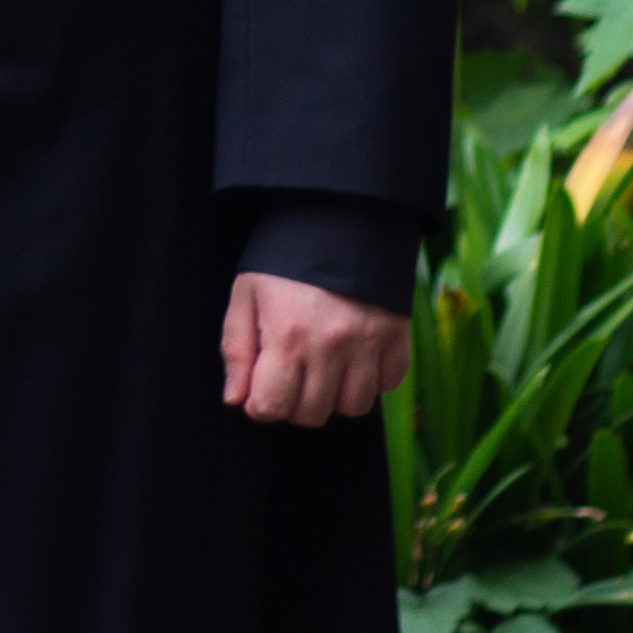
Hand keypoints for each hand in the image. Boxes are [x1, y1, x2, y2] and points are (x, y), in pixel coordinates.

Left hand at [218, 270, 411, 424]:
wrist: (337, 218)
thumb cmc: (283, 259)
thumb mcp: (246, 295)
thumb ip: (236, 349)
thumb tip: (235, 399)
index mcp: (287, 337)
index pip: (272, 408)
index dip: (260, 406)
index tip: (261, 390)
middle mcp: (330, 347)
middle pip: (312, 414)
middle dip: (295, 402)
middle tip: (291, 374)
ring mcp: (368, 344)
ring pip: (353, 407)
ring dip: (334, 395)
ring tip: (323, 367)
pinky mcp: (397, 336)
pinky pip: (388, 384)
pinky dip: (372, 380)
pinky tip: (354, 357)